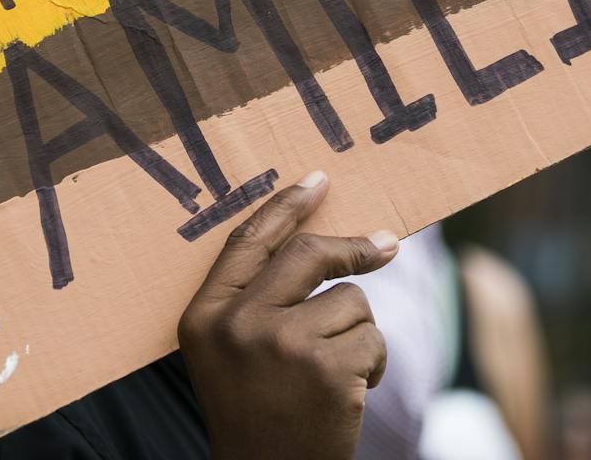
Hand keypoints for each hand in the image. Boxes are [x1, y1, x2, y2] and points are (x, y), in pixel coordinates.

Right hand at [177, 170, 397, 459]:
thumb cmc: (253, 410)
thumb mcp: (227, 350)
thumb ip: (253, 297)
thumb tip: (319, 238)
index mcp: (205, 314)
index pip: (249, 241)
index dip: (286, 205)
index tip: (318, 179)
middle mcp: (238, 323)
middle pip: (308, 254)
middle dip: (354, 247)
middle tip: (386, 245)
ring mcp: (283, 345)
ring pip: (351, 301)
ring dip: (357, 333)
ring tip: (336, 371)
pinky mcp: (328, 370)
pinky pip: (372, 338)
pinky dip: (374, 364)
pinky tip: (348, 394)